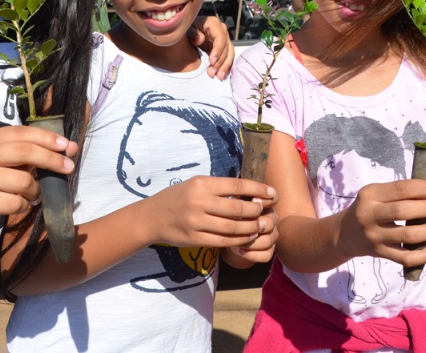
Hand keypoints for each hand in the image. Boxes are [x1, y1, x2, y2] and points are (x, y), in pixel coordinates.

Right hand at [0, 125, 77, 233]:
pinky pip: (17, 202)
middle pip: (24, 152)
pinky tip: (21, 204)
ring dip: (36, 189)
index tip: (66, 146)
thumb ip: (35, 151)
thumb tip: (71, 147)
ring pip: (23, 181)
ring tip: (34, 193)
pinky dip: (26, 204)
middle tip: (68, 167)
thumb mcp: (9, 160)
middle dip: (51, 159)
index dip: (47, 138)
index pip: (22, 133)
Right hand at [145, 176, 274, 247]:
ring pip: (233, 228)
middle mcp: (199, 202)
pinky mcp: (195, 239)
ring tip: (259, 226)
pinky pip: (223, 241)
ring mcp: (196, 222)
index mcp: (201, 184)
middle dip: (257, 211)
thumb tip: (250, 191)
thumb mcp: (196, 184)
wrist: (152, 217)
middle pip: (238, 208)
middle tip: (266, 211)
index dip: (258, 189)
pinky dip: (238, 240)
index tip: (272, 193)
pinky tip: (246, 237)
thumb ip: (219, 188)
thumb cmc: (179, 197)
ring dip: (251, 228)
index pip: (237, 185)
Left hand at [188, 15, 233, 79]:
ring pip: (230, 54)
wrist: (188, 31)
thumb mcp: (187, 29)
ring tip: (219, 77)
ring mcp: (225, 39)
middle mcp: (222, 30)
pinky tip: (222, 76)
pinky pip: (229, 58)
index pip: (220, 37)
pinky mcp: (225, 48)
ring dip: (225, 66)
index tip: (212, 61)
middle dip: (220, 62)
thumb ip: (192, 33)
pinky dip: (226, 67)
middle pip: (226, 47)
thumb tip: (200, 39)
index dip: (218, 50)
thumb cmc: (187, 29)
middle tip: (212, 73)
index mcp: (213, 24)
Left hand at [227, 204, 277, 264]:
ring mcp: (272, 234)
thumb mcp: (229, 203)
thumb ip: (234, 200)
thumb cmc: (228, 213)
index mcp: (263, 203)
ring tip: (236, 242)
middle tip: (238, 227)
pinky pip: (267, 255)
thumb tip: (235, 200)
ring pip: (269, 240)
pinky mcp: (269, 249)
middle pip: (270, 222)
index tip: (253, 199)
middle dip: (253, 226)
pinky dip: (253, 255)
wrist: (227, 233)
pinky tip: (240, 251)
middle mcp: (271, 218)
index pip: (273, 198)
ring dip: (251, 243)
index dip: (266, 200)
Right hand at [336, 179, 425, 266]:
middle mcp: (369, 214)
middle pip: (404, 211)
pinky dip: (425, 255)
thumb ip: (399, 192)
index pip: (401, 188)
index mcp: (370, 194)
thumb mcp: (375, 194)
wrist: (345, 233)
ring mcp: (374, 236)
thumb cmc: (368, 208)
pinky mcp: (380, 253)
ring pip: (408, 235)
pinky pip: (406, 258)